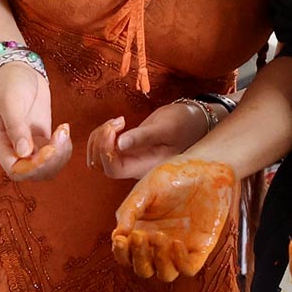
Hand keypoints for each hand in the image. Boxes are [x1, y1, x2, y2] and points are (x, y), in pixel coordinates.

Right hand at [0, 61, 72, 180]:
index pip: (15, 170)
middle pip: (33, 173)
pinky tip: (64, 129)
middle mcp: (13, 148)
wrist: (20, 70)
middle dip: (51, 161)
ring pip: (47, 167)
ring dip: (60, 155)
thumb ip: (15, 127)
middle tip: (60, 137)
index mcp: (0, 143)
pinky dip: (64, 148)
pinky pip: (55, 155)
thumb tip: (23, 152)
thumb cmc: (10, 83)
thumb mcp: (10, 102)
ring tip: (63, 131)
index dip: (33, 167)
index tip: (48, 149)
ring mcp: (29, 144)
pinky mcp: (42, 138)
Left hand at [85, 102, 210, 180]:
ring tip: (118, 121)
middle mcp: (135, 167)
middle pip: (102, 164)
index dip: (106, 151)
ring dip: (100, 136)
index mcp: (145, 167)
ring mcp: (129, 158)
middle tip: (118, 122)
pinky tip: (118, 123)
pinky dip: (103, 133)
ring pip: (98, 156)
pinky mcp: (126, 149)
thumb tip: (120, 144)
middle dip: (101, 140)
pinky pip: (104, 147)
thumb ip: (143, 137)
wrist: (192, 122)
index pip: (114, 170)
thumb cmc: (184, 125)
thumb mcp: (165, 128)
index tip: (114, 128)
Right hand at [111, 159, 235, 282]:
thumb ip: (129, 211)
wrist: (204, 168)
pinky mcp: (200, 248)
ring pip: (165, 274)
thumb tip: (117, 236)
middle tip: (142, 236)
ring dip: (159, 261)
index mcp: (141, 232)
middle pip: (143, 270)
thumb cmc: (172, 176)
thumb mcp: (145, 190)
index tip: (121, 240)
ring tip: (160, 236)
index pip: (125, 256)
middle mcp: (158, 245)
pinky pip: (188, 269)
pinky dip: (179, 262)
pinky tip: (176, 242)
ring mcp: (179, 249)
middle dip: (139, 258)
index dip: (121, 254)